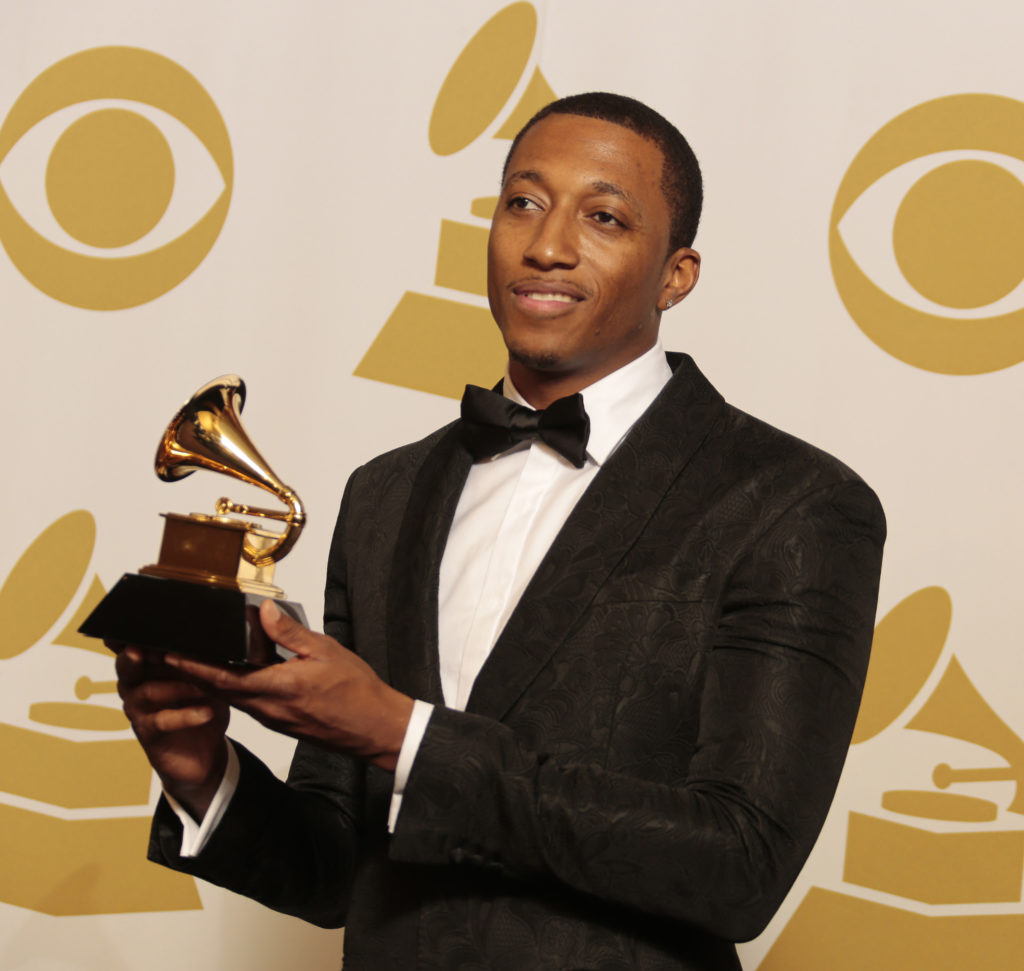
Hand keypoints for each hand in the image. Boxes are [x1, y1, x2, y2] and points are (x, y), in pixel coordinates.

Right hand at [115, 645, 229, 820]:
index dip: (129, 634)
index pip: (133, 644)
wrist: (203, 753)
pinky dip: (186, 715)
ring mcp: (139, 711)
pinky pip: (161, 722)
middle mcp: (136, 686)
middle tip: (141, 649)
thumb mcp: (205, 676)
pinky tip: (206, 712)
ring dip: (177, 686)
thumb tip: (217, 628)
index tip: (138, 622)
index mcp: (148, 666)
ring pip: (147, 692)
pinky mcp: (149, 735)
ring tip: (203, 686)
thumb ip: (203, 656)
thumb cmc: (201, 704)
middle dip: (135, 655)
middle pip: (127, 666)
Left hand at [163, 599, 413, 771]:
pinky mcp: (281, 722)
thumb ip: (290, 633)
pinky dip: (231, 690)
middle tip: (170, 656)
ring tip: (192, 663)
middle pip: (219, 691)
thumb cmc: (357, 692)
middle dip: (192, 674)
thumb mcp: (326, 652)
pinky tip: (232, 677)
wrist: (374, 728)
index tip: (171, 654)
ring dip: (210, 682)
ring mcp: (274, 718)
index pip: (223, 678)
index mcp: (278, 688)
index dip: (194, 667)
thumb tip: (263, 611)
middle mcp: (269, 708)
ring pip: (233, 699)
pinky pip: (248, 705)